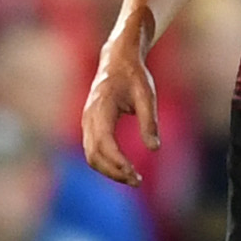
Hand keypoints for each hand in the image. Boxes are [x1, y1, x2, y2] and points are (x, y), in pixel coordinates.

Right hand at [81, 25, 162, 187]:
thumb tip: (154, 148)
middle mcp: (89, 116)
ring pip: (90, 156)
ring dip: (109, 170)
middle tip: (137, 181)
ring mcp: (86, 122)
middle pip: (94, 154)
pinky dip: (106, 163)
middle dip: (114, 172)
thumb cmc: (133, 75)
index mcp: (101, 107)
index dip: (117, 161)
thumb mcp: (147, 95)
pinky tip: (124, 168)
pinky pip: (92, 150)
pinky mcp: (89, 125)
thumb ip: (149, 121)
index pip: (105, 142)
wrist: (116, 60)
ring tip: (133, 178)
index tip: (135, 174)